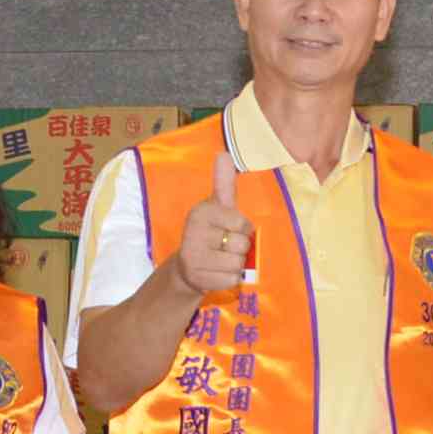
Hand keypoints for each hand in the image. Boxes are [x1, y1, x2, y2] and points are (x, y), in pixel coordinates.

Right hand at [174, 151, 256, 297]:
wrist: (188, 266)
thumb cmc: (210, 232)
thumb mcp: (218, 207)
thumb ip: (224, 183)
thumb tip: (223, 153)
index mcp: (201, 212)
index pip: (242, 223)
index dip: (243, 229)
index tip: (230, 228)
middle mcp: (194, 233)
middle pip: (242, 245)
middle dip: (240, 248)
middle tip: (225, 246)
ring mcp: (194, 257)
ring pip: (238, 263)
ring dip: (236, 264)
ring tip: (221, 260)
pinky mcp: (198, 278)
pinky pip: (232, 280)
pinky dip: (231, 279)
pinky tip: (218, 272)